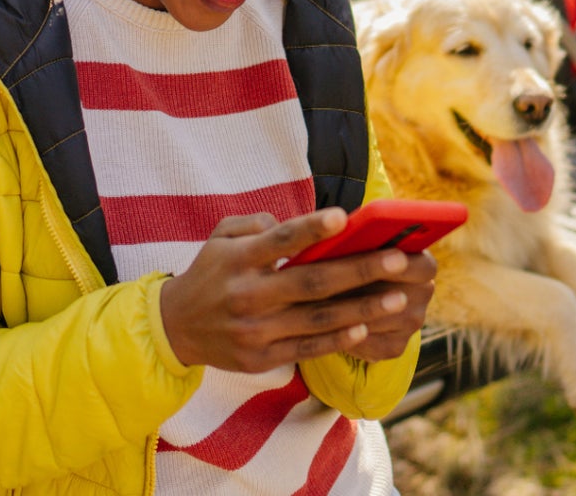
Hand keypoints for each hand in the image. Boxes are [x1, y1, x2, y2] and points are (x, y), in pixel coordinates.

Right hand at [158, 209, 435, 373]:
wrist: (175, 328)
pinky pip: (307, 347)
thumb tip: (299, 225)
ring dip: (362, 308)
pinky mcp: (261, 358)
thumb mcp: (220, 237)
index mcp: (238, 259)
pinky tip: (366, 327)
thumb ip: (256, 224)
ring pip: (318, 319)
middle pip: (312, 282)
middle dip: (360, 271)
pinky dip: (337, 339)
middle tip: (399, 259)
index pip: (280, 241)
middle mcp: (247, 295)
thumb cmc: (210, 273)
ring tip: (398, 298)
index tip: (345, 218)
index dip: (312, 229)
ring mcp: (255, 330)